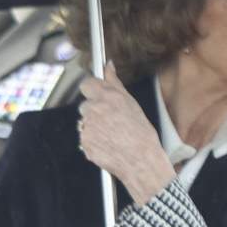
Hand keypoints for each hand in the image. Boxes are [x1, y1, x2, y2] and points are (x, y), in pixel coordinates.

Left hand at [78, 62, 174, 204]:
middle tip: (110, 122)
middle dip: (94, 112)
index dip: (92, 91)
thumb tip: (108, 65)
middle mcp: (94, 109)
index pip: (86, 84)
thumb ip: (115, 83)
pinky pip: (85, 139)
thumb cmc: (141, 134)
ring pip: (84, 123)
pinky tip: (108, 145)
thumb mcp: (131, 103)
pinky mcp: (84, 143)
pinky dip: (93, 141)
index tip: (99, 97)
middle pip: (85, 105)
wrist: (141, 161)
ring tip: (111, 136)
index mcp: (107, 97)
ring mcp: (87, 127)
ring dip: (93, 127)